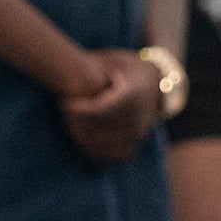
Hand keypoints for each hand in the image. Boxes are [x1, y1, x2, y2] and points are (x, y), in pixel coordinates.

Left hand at [58, 49, 159, 166]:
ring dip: (80, 138)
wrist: (158, 84)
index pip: (97, 111)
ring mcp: (136, 136)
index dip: (77, 109)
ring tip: (70, 123)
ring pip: (100, 147)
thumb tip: (63, 72)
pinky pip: (109, 158)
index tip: (63, 101)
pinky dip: (93, 152)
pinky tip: (81, 139)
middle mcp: (137, 119)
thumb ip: (91, 68)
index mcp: (132, 95)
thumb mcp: (112, 61)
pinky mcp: (134, 147)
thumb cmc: (127, 68)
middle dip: (74, 123)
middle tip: (64, 111)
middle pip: (96, 131)